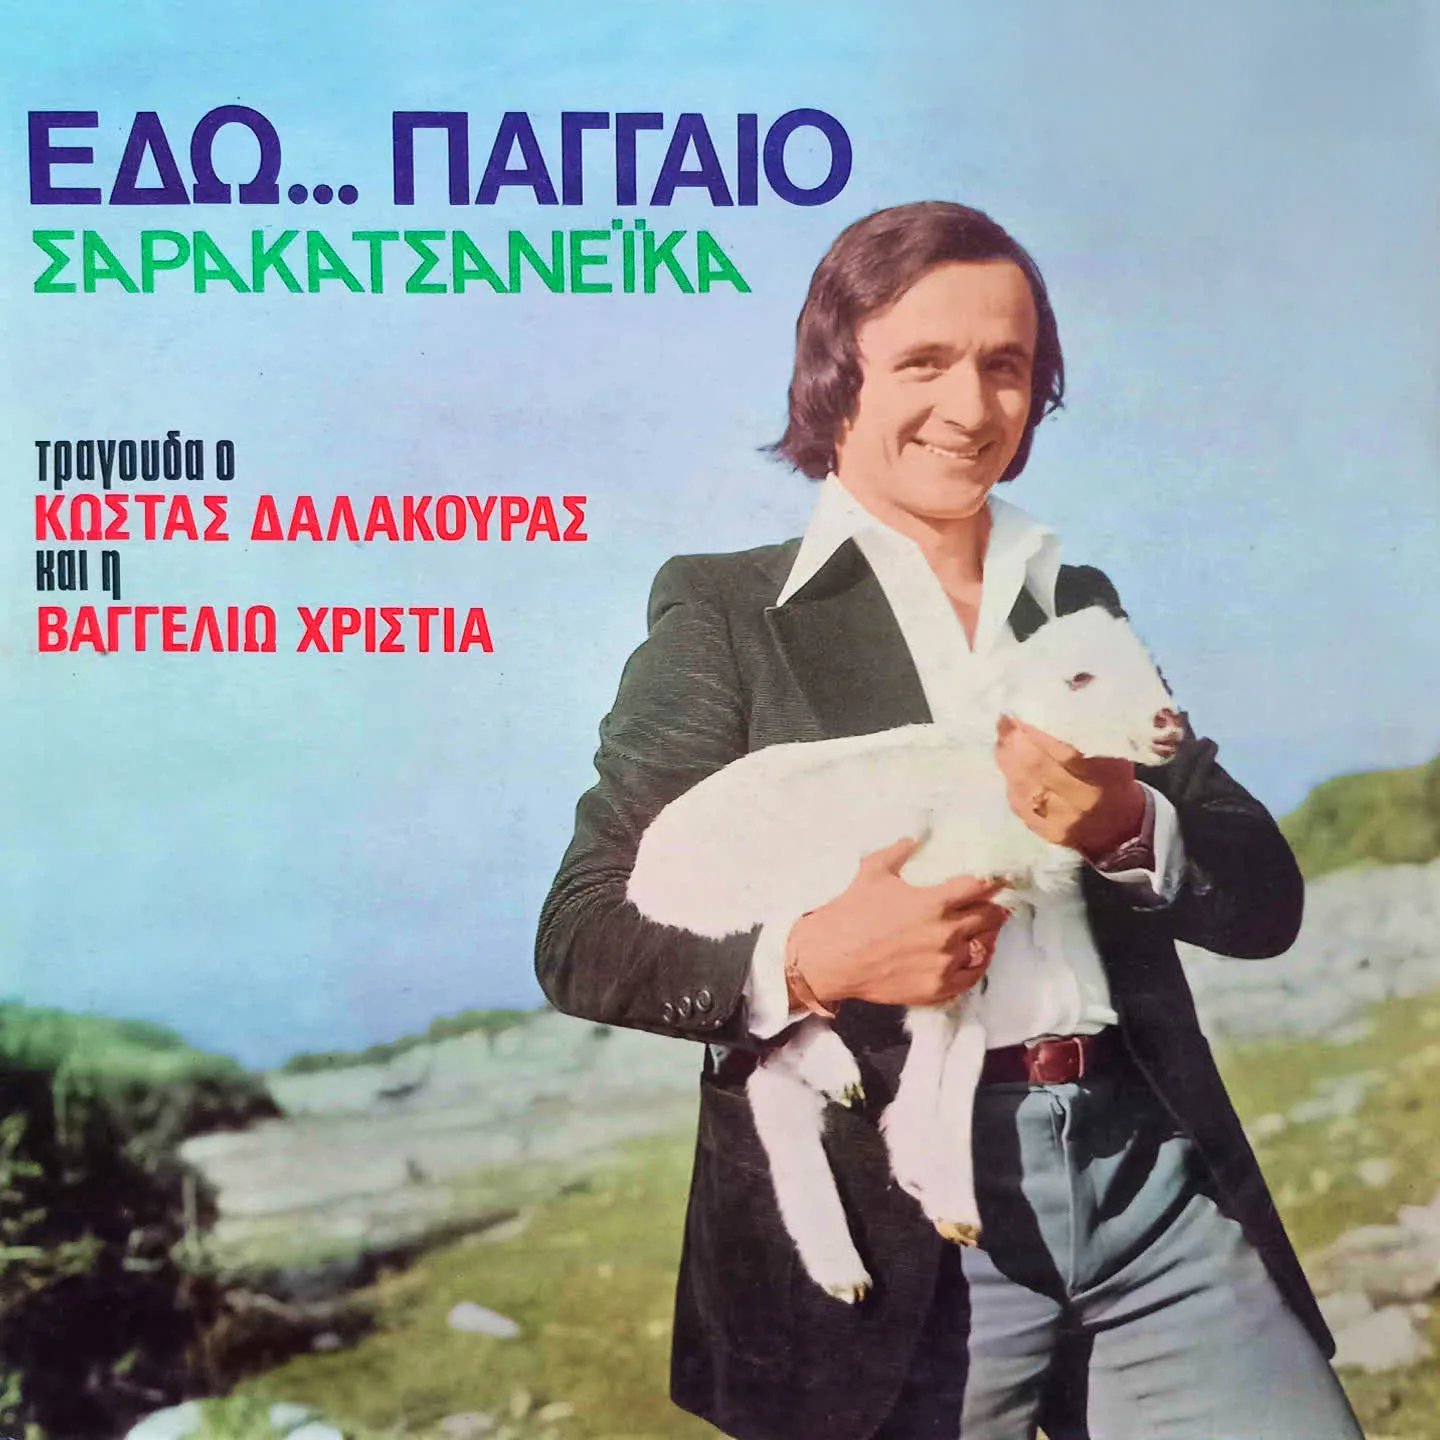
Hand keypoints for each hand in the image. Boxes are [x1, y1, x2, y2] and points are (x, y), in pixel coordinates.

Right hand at [786, 838, 1009, 1009]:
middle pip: (988, 917)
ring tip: (988, 928)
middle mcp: (946, 933)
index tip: (999, 879)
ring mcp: (944, 963)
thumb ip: (899, 851)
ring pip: (983, 946)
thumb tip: (915, 838)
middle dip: (993, 908)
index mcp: (935, 902)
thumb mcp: (873, 871)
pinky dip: (979, 964)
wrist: (832, 958)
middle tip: (996, 903)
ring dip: (987, 934)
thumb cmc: (851, 913)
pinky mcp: (937, 987)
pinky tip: (978, 955)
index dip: (993, 881)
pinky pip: (972, 976)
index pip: (980, 888)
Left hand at [994, 716, 1146, 859]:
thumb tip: (1054, 713)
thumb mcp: (1114, 761)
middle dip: (1015, 744)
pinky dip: (1010, 783)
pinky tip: (1006, 766)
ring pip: (1023, 787)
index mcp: (1100, 780)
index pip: (1063, 755)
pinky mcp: (1045, 832)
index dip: (1036, 736)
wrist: (1121, 829)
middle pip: (1037, 770)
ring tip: (1000, 742)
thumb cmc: (1115, 784)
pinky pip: (1020, 805)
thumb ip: (1089, 743)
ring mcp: (1060, 821)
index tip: (1017, 718)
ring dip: (1007, 762)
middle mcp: (1079, 803)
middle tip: (1002, 725)